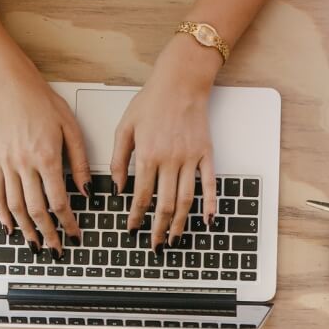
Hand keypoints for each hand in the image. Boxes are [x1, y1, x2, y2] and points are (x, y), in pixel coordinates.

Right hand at [0, 65, 91, 251]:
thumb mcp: (71, 129)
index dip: (68, 222)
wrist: (11, 87)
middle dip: (48, 234)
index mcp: (47, 157)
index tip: (75, 233)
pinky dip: (3, 214)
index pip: (59, 201)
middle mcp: (24, 164)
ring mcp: (7, 165)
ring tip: (36, 245)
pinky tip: (10, 227)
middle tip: (56, 249)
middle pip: (37, 210)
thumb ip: (80, 162)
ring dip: (27, 230)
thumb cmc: (43, 103)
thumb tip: (86, 190)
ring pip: (16, 207)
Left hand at [112, 42, 219, 245]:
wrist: (181, 82)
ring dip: (180, 223)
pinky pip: (209, 184)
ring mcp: (191, 159)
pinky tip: (208, 220)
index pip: (141, 195)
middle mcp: (170, 161)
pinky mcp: (206, 154)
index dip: (136, 216)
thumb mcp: (125, 127)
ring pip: (187, 199)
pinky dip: (211, 204)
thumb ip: (118, 159)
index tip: (132, 228)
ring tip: (175, 239)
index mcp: (148, 155)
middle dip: (158, 228)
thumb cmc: (151, 101)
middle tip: (154, 245)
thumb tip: (118, 186)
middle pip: (165, 204)